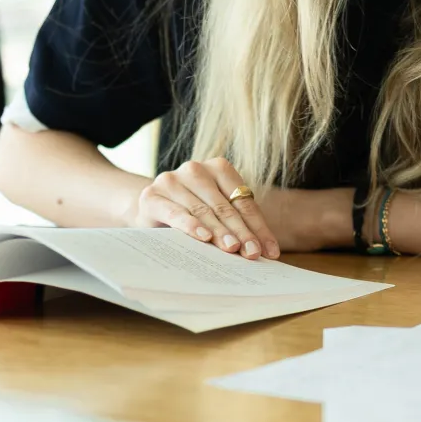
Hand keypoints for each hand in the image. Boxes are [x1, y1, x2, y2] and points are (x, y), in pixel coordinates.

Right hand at [134, 158, 279, 258]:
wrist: (151, 209)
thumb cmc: (191, 211)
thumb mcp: (217, 213)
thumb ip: (239, 224)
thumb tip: (267, 251)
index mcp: (218, 168)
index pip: (243, 201)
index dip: (258, 227)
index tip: (269, 251)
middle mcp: (195, 169)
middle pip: (225, 207)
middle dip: (241, 233)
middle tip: (253, 253)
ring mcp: (172, 180)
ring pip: (203, 211)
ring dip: (219, 232)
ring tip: (233, 250)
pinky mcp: (153, 195)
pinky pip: (176, 212)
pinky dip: (191, 225)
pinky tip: (203, 238)